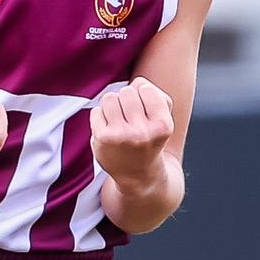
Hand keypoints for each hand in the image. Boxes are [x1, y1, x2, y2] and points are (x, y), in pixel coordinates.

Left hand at [90, 76, 173, 193]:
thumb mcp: (163, 118)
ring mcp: (121, 136)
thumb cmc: (150, 139)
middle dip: (126, 100)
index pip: (145, 89)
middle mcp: (142, 132)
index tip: (144, 110)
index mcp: (162, 125)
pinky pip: (96, 111)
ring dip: (112, 106)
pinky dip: (100, 117)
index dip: (143, 95)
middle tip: (130, 117)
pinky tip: (109, 130)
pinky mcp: (102, 138)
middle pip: (126, 92)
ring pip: (110, 98)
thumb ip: (155, 94)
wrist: (138, 176)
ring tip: (119, 121)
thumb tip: (138, 83)